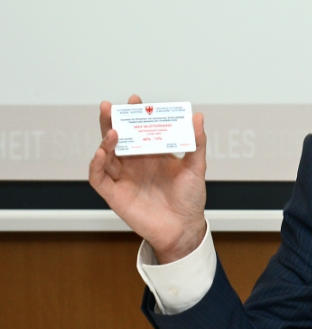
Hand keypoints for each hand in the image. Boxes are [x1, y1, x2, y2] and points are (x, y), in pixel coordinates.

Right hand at [88, 95, 207, 262]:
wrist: (184, 228)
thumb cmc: (189, 199)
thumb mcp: (196, 168)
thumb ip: (196, 143)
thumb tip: (198, 117)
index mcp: (152, 154)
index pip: (139, 129)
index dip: (135, 114)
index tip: (136, 100)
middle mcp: (135, 163)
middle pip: (117, 138)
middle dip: (111, 121)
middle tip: (110, 106)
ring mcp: (123, 178)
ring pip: (106, 154)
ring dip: (105, 141)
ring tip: (113, 131)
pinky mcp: (115, 194)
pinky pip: (98, 177)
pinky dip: (96, 164)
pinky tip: (102, 153)